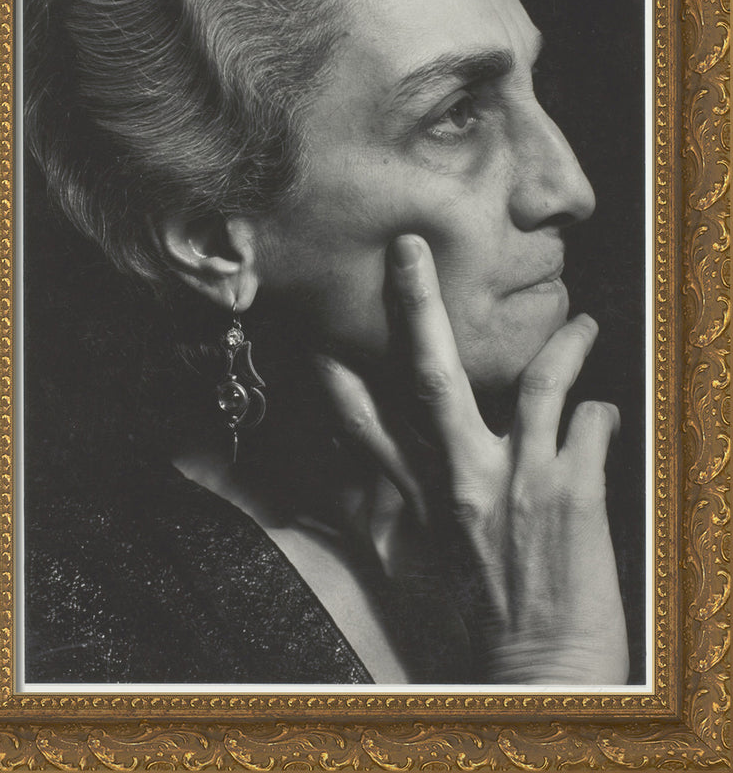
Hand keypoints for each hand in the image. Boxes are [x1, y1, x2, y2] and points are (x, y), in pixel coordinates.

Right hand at [317, 234, 628, 683]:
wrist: (538, 673)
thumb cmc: (475, 621)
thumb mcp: (411, 568)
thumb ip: (379, 515)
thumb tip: (348, 481)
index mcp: (421, 498)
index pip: (360, 421)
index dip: (335, 368)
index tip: (317, 325)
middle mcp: (463, 480)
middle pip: (433, 376)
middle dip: (418, 306)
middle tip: (412, 251)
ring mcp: (520, 482)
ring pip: (538, 382)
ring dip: (564, 344)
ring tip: (583, 322)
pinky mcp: (574, 495)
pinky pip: (595, 425)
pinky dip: (603, 409)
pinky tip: (605, 407)